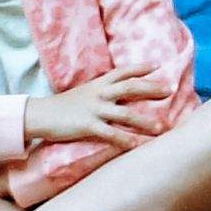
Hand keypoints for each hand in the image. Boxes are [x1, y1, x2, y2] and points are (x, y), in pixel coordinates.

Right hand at [30, 67, 168, 152]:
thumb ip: (102, 91)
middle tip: (170, 90)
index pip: (123, 71)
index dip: (140, 67)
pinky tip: (138, 145)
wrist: (40, 114)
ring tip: (162, 128)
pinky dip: (127, 140)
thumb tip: (120, 93)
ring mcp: (94, 109)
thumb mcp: (84, 92)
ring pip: (126, 113)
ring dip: (146, 121)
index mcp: (98, 83)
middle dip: (152, 88)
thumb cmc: (63, 105)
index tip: (157, 65)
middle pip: (131, 87)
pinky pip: (112, 134)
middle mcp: (99, 94)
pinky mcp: (88, 125)